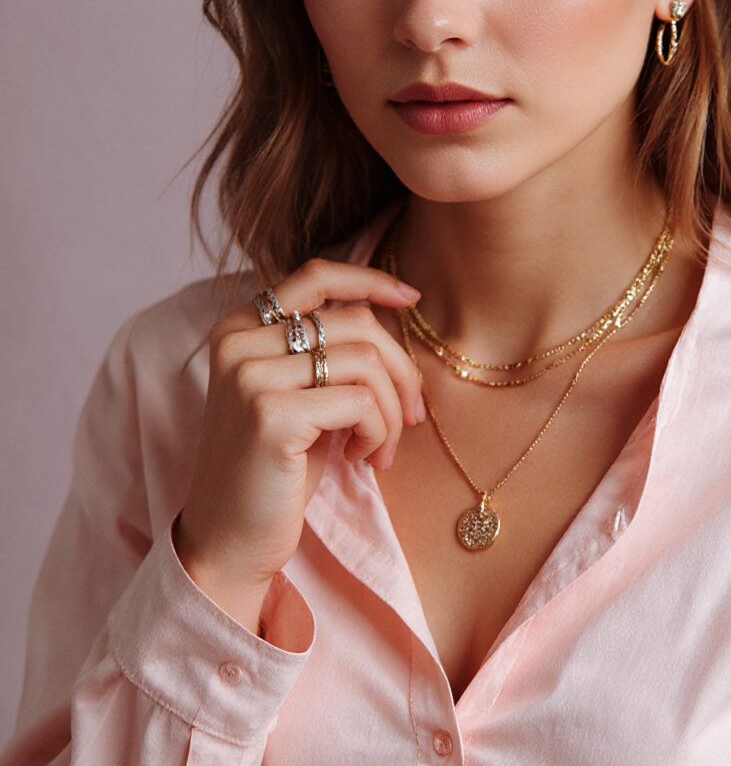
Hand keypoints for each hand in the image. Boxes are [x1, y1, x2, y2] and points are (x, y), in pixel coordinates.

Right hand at [173, 258, 422, 632]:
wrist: (230, 542)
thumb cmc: (276, 469)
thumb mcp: (299, 395)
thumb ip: (327, 350)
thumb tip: (392, 312)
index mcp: (240, 329)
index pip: (316, 276)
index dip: (370, 279)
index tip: (412, 298)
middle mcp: (239, 343)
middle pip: (356, 321)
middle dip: (401, 367)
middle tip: (412, 414)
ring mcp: (251, 377)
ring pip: (365, 361)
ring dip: (392, 410)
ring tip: (381, 448)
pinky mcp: (271, 416)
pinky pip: (360, 401)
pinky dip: (379, 431)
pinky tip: (363, 458)